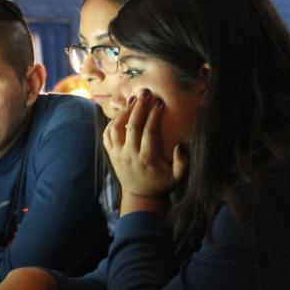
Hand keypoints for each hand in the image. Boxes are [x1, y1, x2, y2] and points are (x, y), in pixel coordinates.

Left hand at [103, 90, 187, 213]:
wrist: (140, 196)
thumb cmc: (161, 184)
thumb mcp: (177, 177)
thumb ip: (182, 162)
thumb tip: (181, 144)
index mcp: (147, 159)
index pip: (149, 133)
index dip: (154, 116)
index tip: (159, 103)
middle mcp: (130, 155)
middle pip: (132, 126)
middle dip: (139, 107)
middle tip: (145, 92)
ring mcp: (117, 154)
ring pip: (116, 128)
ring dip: (124, 112)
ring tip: (134, 99)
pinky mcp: (111, 154)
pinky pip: (107, 134)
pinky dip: (112, 122)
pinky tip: (122, 114)